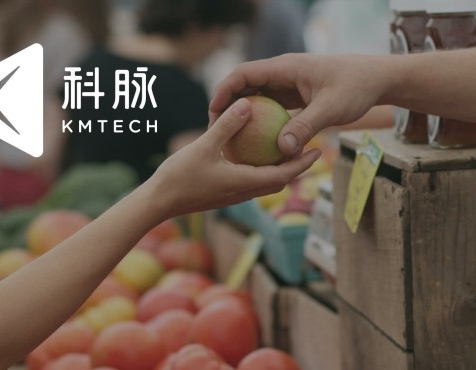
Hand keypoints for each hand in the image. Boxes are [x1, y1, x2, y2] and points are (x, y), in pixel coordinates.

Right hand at [145, 98, 320, 218]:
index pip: (283, 175)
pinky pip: (249, 180)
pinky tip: (253, 153)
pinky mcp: (223, 194)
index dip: (302, 163)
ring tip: (287, 149)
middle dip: (296, 166)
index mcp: (244, 183)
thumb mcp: (203, 146)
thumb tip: (247, 104)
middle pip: (279, 180)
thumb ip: (227, 126)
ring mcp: (233, 195)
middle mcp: (243, 192)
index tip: (318, 150)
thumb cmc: (179, 177)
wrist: (157, 203)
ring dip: (279, 168)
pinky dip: (259, 169)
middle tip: (310, 147)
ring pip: (264, 182)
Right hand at [209, 53, 391, 154]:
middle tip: (216, 131)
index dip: (224, 91)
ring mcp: (290, 84)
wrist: (377, 79)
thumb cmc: (356, 88)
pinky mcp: (297, 96)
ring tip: (232, 140)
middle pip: (246, 86)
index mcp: (286, 68)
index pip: (244, 74)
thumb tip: (282, 149)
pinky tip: (259, 144)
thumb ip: (305, 127)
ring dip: (245, 116)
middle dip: (228, 106)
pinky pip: (273, 108)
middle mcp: (284, 73)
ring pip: (258, 98)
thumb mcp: (331, 109)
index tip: (213, 113)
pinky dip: (263, 122)